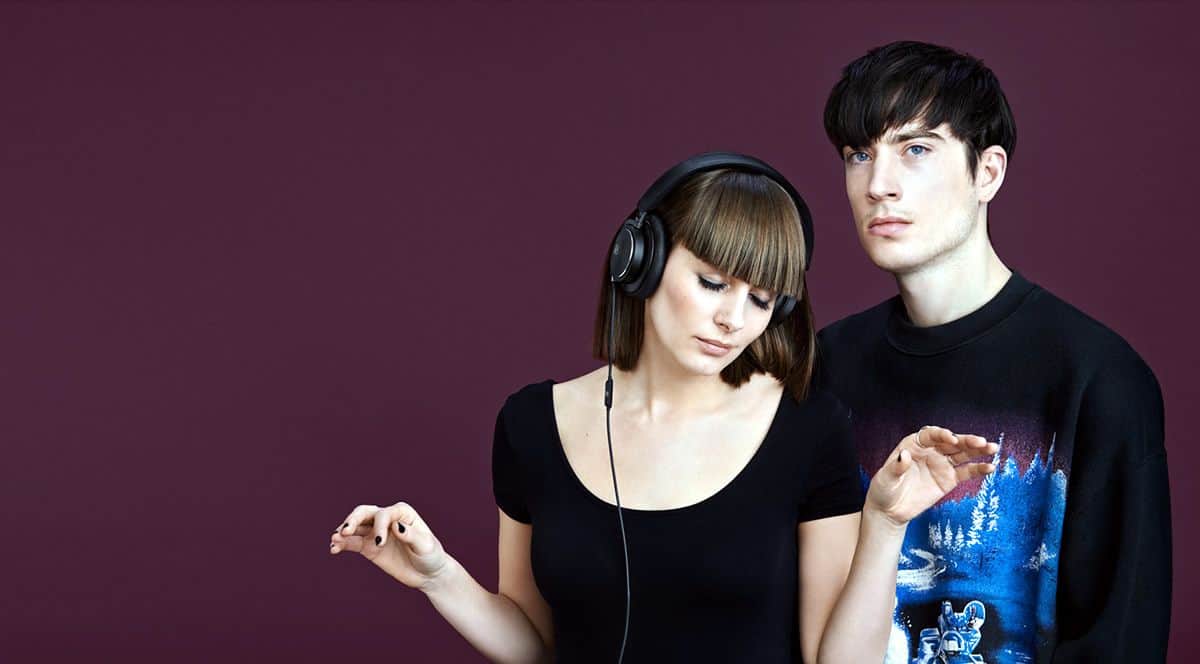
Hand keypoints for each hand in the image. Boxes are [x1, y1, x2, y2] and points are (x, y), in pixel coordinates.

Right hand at [329, 501, 452, 592]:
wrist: (428, 574)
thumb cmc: (430, 555)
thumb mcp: (425, 546)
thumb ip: (411, 535)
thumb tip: (396, 525)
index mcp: (402, 512)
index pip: (384, 514)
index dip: (378, 526)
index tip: (379, 543)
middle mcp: (386, 519)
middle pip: (364, 513)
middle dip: (353, 520)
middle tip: (344, 531)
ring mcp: (375, 533)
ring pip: (355, 527)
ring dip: (343, 531)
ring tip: (334, 540)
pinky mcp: (369, 547)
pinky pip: (352, 543)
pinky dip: (342, 544)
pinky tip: (334, 549)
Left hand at [865, 426, 997, 526]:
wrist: (890, 510)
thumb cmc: (884, 490)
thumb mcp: (886, 478)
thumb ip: (896, 467)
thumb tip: (904, 455)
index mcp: (914, 444)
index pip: (930, 434)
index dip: (941, 435)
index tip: (951, 438)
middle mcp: (930, 451)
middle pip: (951, 442)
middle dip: (966, 440)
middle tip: (980, 441)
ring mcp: (941, 464)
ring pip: (962, 454)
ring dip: (977, 450)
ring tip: (992, 448)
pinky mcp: (949, 479)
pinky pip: (966, 472)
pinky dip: (978, 469)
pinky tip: (990, 467)